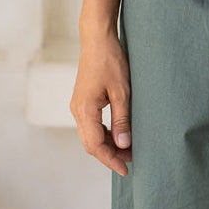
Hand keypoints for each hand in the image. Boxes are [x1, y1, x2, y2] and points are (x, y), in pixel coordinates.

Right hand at [70, 34, 132, 174]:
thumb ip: (122, 120)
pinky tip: (118, 135)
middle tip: (132, 161)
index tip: (126, 169)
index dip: (111, 160)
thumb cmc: (110, 61)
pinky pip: (91, 125)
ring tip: (129, 149)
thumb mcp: (122, 92)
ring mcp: (78, 106)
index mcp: (85, 110)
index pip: (95, 145)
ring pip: (90, 136)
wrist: (97, 40)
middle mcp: (77, 110)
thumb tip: (124, 145)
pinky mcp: (82, 101)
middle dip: (110, 155)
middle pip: (91, 144)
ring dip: (108, 145)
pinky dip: (104, 134)